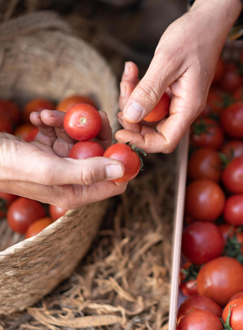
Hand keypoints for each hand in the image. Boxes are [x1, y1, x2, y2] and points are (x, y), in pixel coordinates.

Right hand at [0, 110, 125, 208]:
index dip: (121, 161)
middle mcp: (71, 180)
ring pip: (79, 138)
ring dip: (66, 123)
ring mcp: (59, 164)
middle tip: (91, 112)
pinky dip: (52, 122)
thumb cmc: (10, 166)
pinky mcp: (46, 150)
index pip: (114, 182)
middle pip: (100, 154)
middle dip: (95, 132)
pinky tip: (38, 118)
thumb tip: (120, 170)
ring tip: (46, 116)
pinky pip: (60, 132)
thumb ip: (87, 172)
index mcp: (76, 193)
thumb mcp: (51, 170)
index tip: (120, 139)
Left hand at [116, 0, 242, 152]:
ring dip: (133, 98)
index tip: (121, 131)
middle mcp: (184, 108)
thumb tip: (132, 117)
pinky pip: (150, 98)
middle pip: (153, 130)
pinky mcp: (172, 91)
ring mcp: (178, 100)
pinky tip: (133, 70)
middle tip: (124, 93)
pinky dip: (138, 87)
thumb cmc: (194, 37)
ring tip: (129, 74)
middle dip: (133, 116)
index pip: (166, 141)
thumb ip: (149, 90)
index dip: (142, 143)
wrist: (207, 21)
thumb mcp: (167, 62)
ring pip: (149, 113)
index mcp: (189, 107)